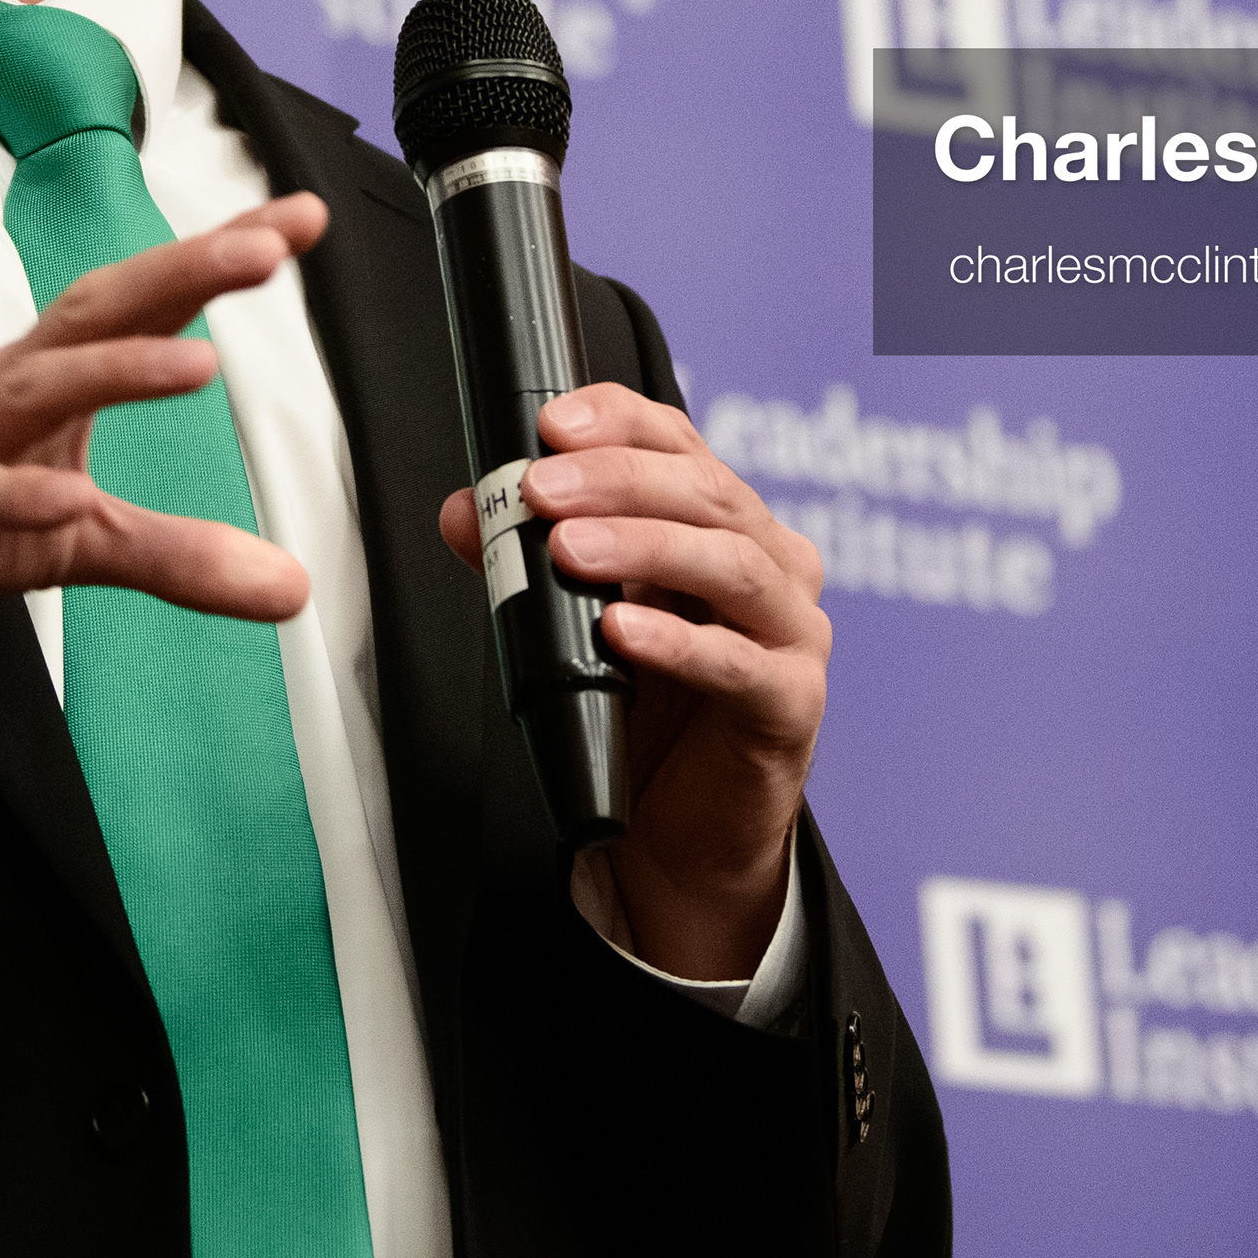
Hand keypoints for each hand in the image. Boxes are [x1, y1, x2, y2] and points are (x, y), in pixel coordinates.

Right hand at [0, 193, 329, 684]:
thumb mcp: (72, 542)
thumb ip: (179, 556)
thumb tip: (289, 586)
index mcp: (45, 378)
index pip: (140, 302)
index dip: (214, 259)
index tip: (301, 219)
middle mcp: (3, 390)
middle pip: (98, 312)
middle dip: (181, 272)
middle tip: (265, 246)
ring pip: (36, 388)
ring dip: (115, 372)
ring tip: (199, 367)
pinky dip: (13, 498)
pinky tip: (65, 504)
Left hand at [440, 383, 828, 980]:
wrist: (683, 836)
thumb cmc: (646, 716)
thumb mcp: (576, 623)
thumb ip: (526, 563)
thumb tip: (466, 511)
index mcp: (724, 527)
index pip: (682, 445)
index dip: (620, 421)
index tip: (552, 424)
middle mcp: (771, 565)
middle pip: (707, 493)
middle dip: (617, 480)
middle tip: (539, 490)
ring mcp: (792, 633)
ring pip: (731, 564)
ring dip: (644, 546)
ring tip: (570, 550)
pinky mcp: (791, 704)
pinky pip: (740, 664)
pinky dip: (679, 642)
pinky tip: (623, 631)